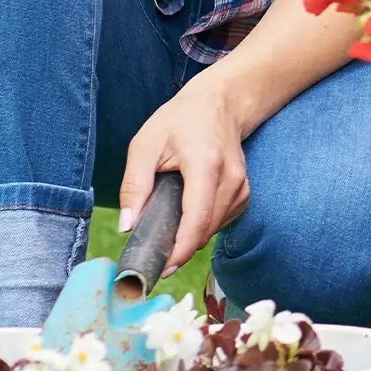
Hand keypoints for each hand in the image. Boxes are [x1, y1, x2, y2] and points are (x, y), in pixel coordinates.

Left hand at [117, 80, 250, 275]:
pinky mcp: (244, 194)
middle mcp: (231, 179)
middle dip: (179, 248)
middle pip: (206, 230)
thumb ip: (134, 186)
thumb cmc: (178, 121)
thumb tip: (127, 226)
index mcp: (206, 165)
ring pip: (213, 229)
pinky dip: (201, 225)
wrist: (219, 104)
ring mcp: (242, 188)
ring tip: (165, 232)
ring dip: (190, 237)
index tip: (160, 267)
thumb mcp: (144, 145)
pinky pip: (220, 221)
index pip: (197, 219)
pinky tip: (185, 215)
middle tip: (152, 256)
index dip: (180, 250)